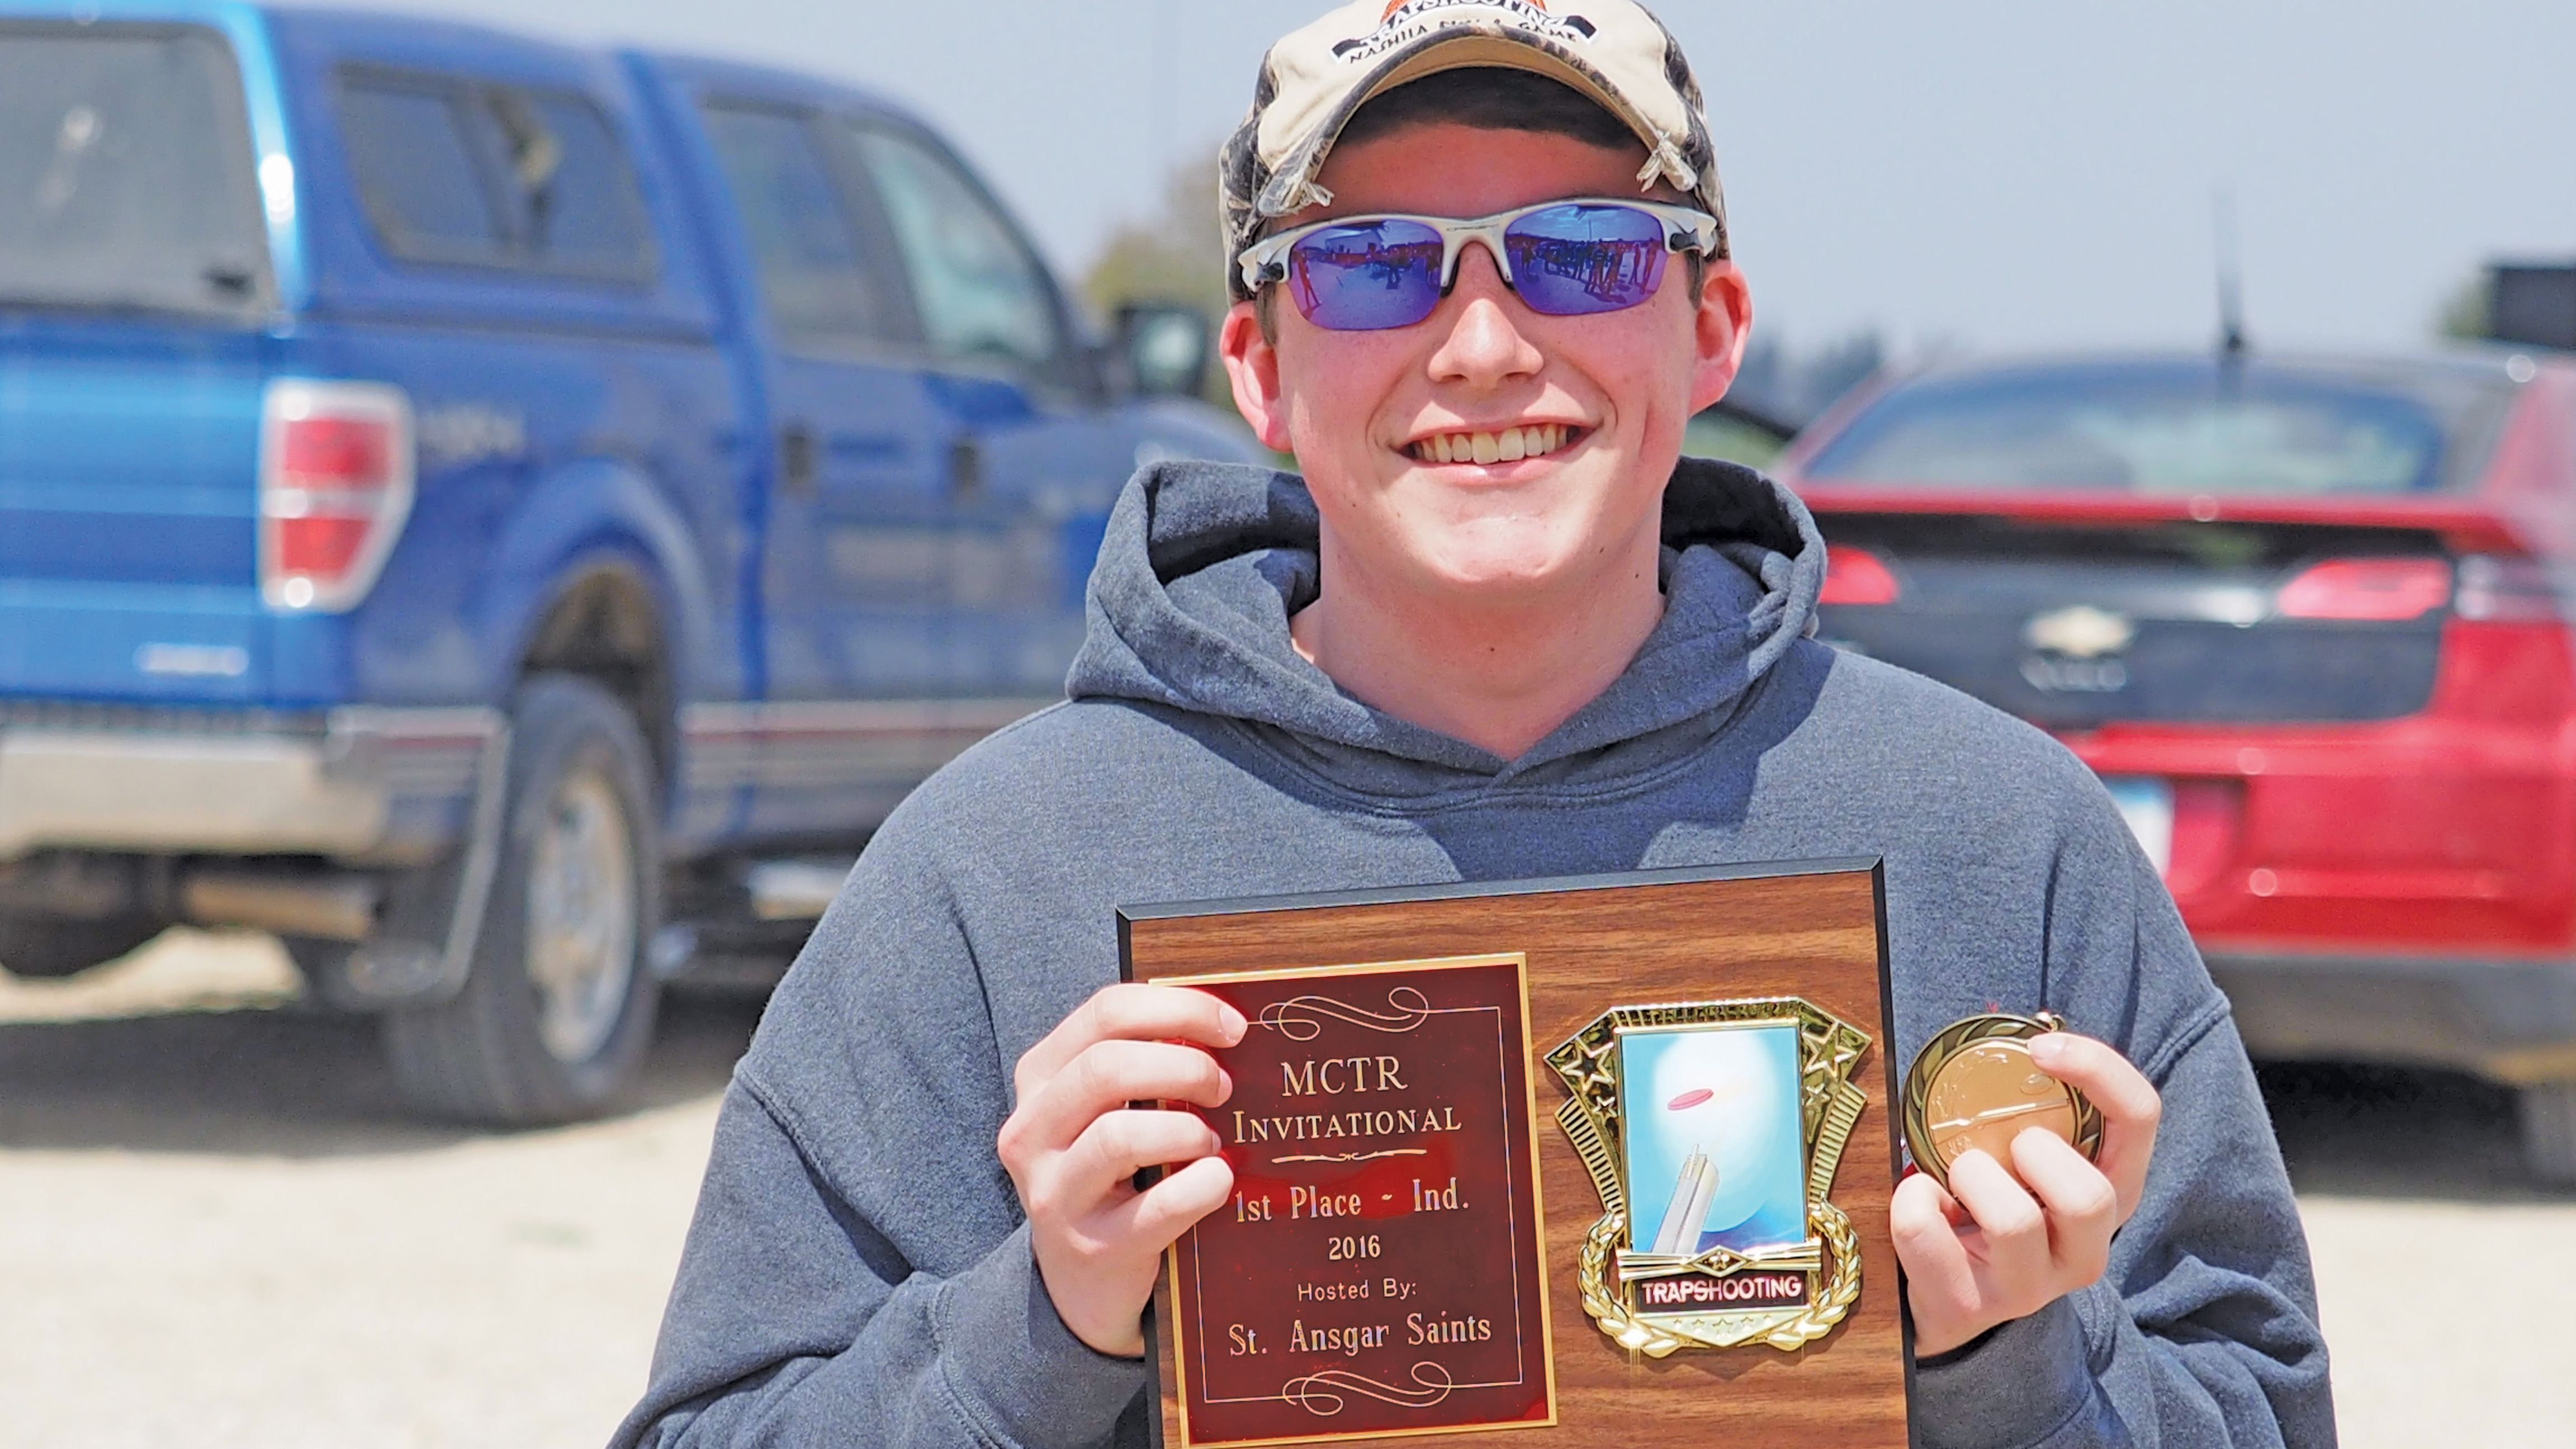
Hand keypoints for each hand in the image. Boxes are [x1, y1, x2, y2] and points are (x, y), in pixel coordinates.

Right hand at [997, 983, 1245, 1356]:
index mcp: (1040, 1078)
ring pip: (1120, 1136)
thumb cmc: (1111, 1174)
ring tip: (1210, 1142)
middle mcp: (1031, 1131)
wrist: (1079, 1283)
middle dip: (1184, 1067)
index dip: (1178, 1009)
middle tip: (1224, 1087)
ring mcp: (1055, 1194)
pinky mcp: (1092, 1248)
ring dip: (1187, 1130)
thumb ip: (1145, 1062)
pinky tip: (1219, 1181)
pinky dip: (1202, 1186)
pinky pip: (1158, 1206)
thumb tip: (1227, 1024)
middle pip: (1106, 1068)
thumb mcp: (1106, 1110)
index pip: (1105, 1012)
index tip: (1232, 1026)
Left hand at [1891, 1031, 2160, 1356]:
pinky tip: (1922, 1202)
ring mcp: (2030, 1287)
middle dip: (2031, 1152)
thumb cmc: (1990, 1206)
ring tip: (1955, 1181)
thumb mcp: (2028, 1161)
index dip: (2099, 1070)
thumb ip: (2037, 1113)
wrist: (1946, 1301)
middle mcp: (2085, 1251)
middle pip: (2089, 1196)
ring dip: (1968, 1178)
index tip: (2041, 1050)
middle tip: (1995, 1151)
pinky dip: (1909, 1199)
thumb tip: (2026, 1035)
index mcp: (2111, 1197)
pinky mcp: (1967, 1305)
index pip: (2141, 1120)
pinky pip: (1925, 1228)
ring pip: (2013, 1221)